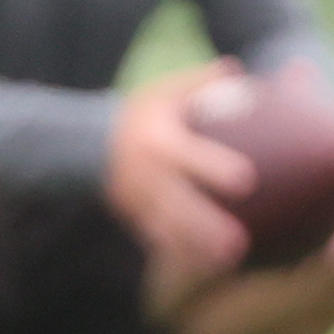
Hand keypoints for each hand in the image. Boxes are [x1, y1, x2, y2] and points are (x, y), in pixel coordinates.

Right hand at [104, 61, 254, 285]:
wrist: (85, 143)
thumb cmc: (139, 112)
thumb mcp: (163, 90)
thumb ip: (200, 80)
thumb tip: (235, 67)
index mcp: (158, 143)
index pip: (190, 158)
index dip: (215, 169)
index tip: (247, 180)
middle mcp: (146, 176)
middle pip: (179, 206)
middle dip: (206, 227)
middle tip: (239, 242)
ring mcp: (137, 200)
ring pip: (167, 229)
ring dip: (195, 248)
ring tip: (228, 262)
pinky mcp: (132, 215)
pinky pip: (156, 237)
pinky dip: (178, 251)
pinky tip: (203, 266)